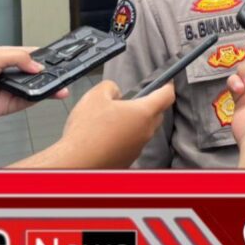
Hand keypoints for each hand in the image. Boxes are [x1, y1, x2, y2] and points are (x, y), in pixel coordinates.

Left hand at [0, 46, 68, 123]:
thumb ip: (18, 58)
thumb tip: (36, 65)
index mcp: (5, 57)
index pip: (31, 55)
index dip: (44, 57)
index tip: (58, 60)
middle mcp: (8, 73)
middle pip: (35, 73)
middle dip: (48, 74)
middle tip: (63, 75)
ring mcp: (9, 90)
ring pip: (33, 88)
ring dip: (46, 87)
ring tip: (60, 86)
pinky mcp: (7, 105)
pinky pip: (27, 102)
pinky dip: (37, 99)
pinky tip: (46, 95)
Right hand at [12, 80, 175, 168]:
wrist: (77, 162)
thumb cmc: (87, 130)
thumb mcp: (96, 95)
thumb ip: (111, 87)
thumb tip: (116, 94)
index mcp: (144, 113)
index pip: (167, 96)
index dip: (167, 86)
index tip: (166, 81)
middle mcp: (146, 132)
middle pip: (156, 114)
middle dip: (147, 104)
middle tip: (129, 100)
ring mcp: (138, 148)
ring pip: (143, 130)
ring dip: (133, 122)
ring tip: (111, 119)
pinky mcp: (128, 160)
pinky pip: (132, 143)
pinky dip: (124, 137)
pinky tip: (106, 135)